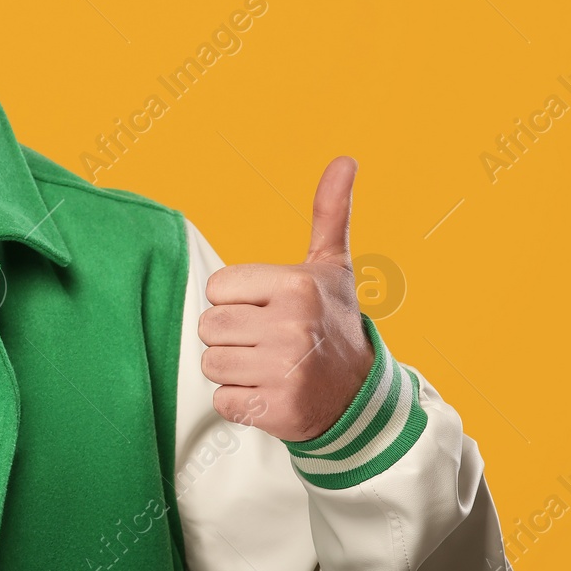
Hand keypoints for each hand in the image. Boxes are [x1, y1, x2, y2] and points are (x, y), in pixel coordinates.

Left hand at [198, 156, 374, 440]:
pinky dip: (240, 403)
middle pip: (209, 326)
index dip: (236, 300)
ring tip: (270, 366)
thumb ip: (330, 213)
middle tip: (270, 342)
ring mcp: (286, 371)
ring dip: (234, 370)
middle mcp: (292, 327)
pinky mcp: (277, 410)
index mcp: (296, 286)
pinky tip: (270, 394)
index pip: (217, 288)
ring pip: (211, 363)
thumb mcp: (332, 267)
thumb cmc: (334, 322)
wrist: (361, 397)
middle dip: (232, 335)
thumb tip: (345, 159)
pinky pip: (222, 402)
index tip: (269, 309)